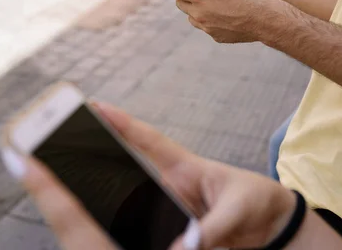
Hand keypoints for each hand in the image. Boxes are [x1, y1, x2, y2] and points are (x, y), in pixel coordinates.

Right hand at [0, 103, 296, 249]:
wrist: (274, 226)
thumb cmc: (259, 203)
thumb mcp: (238, 209)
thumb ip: (212, 228)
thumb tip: (184, 248)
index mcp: (186, 168)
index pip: (150, 141)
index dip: (123, 124)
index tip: (96, 105)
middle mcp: (172, 184)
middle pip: (129, 168)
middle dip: (100, 156)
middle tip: (67, 142)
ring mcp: (171, 205)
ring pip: (133, 198)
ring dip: (110, 194)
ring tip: (74, 188)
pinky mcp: (175, 228)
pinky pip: (147, 224)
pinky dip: (129, 226)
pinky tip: (110, 230)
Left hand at [170, 0, 285, 43]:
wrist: (267, 19)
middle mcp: (199, 14)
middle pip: (180, 4)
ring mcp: (207, 28)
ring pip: (192, 16)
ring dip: (197, 8)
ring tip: (214, 1)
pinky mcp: (216, 36)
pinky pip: (205, 26)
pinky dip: (209, 19)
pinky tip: (224, 12)